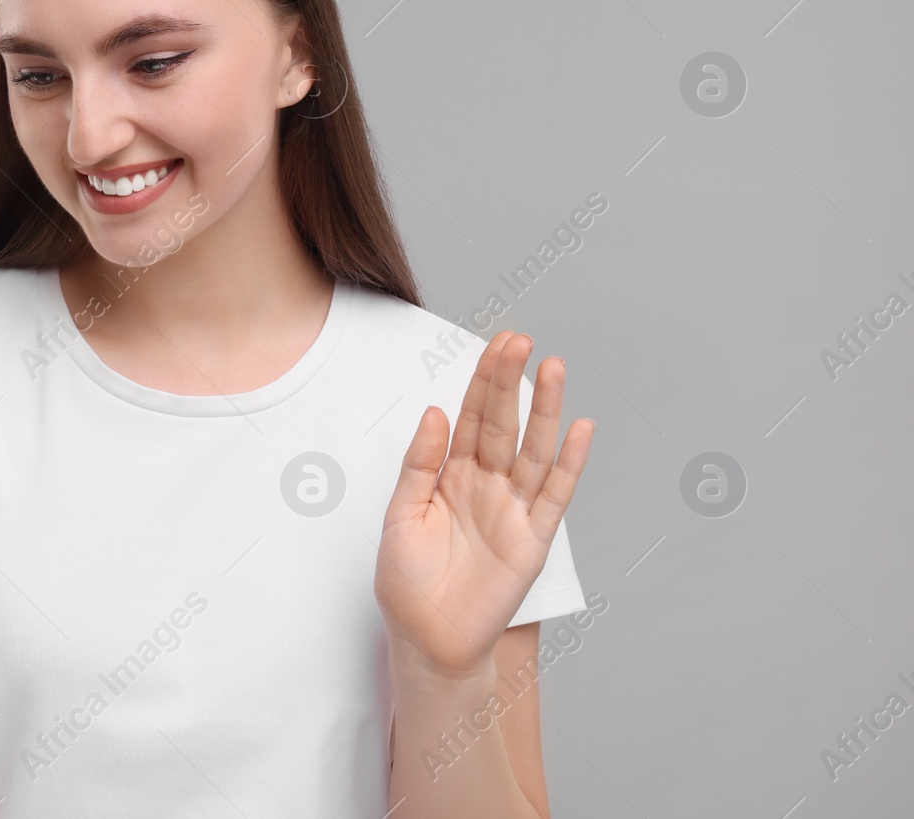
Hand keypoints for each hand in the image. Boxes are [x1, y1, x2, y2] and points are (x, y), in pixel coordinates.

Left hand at [374, 331, 592, 677]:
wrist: (426, 640)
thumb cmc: (406, 582)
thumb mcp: (399, 515)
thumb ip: (419, 464)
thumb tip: (435, 412)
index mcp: (450, 475)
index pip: (471, 416)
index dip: (483, 380)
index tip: (496, 342)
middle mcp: (486, 485)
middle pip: (503, 423)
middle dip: (510, 381)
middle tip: (520, 340)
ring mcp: (512, 510)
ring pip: (533, 450)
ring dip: (545, 410)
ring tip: (554, 367)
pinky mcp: (533, 540)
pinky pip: (555, 495)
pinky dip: (569, 463)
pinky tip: (579, 429)